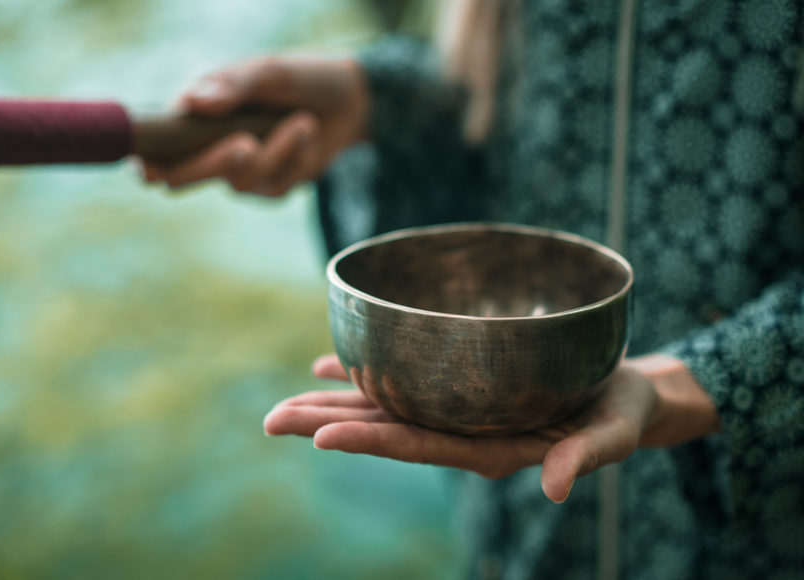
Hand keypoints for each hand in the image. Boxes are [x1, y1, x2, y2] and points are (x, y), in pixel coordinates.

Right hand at [140, 56, 368, 195]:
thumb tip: (193, 103)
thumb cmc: (300, 77)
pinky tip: (308, 134)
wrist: (350, 99)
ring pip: (238, 181)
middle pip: (184, 176)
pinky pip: (273, 187)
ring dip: (276, 152)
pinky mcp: (268, 185)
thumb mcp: (269, 72)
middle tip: (244, 144)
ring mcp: (237, 169)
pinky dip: (295, 159)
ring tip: (304, 121)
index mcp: (194, 113)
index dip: (146, 159)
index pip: (156, 144)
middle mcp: (207, 146)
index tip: (150, 168)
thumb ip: (233, 86)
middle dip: (215, 163)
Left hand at [264, 354, 719, 502]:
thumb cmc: (621, 413)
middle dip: (328, 423)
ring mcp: (458, 412)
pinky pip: (405, 380)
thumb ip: (585, 457)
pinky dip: (368, 371)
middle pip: (385, 428)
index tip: (320, 437)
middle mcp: (462, 432)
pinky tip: (333, 363)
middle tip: (271, 419)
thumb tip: (556, 487)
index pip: (418, 445)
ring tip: (287, 399)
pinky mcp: (462, 388)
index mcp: (489, 448)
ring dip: (335, 401)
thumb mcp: (613, 433)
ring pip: (386, 406)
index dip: (369, 440)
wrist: (624, 395)